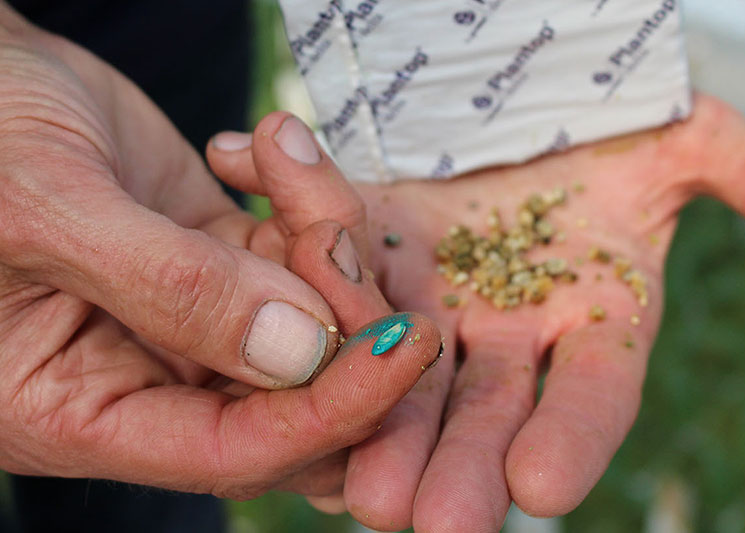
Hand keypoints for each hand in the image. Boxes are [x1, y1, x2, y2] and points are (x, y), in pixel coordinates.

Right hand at [0, 7, 440, 498]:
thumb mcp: (44, 208)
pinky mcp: (221, 257)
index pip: (233, 450)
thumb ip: (171, 288)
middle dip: (343, 320)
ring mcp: (195, 318)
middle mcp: (148, 378)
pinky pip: (299, 250)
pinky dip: (306, 198)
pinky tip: (267, 144)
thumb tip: (300, 353)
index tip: (404, 348)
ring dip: (326, 239)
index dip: (329, 411)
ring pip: (312, 318)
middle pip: (294, 397)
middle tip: (337, 232)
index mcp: (80, 410)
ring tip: (283, 155)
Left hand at [336, 94, 744, 530]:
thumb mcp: (690, 147)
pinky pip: (332, 251)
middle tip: (424, 523)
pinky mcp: (369, 246)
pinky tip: (274, 246)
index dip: (573, 436)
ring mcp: (429, 299)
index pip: (590, 392)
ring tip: (353, 483)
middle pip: (478, 409)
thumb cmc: (622, 135)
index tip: (545, 488)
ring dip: (369, 415)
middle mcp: (503, 333)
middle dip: (454, 462)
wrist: (536, 114)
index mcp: (588, 322)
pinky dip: (305, 243)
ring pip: (395, 366)